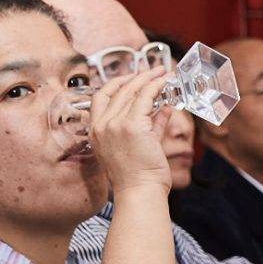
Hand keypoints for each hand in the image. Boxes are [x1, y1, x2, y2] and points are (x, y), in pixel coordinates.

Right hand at [90, 68, 171, 194]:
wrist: (140, 192)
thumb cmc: (140, 176)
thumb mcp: (141, 146)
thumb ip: (152, 124)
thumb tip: (164, 107)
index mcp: (96, 132)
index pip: (100, 98)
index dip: (115, 84)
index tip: (130, 77)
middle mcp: (101, 126)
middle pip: (117, 91)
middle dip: (136, 78)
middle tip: (153, 71)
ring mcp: (114, 125)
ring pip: (132, 92)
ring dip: (148, 78)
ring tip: (163, 73)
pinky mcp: (131, 126)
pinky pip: (145, 97)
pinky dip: (156, 85)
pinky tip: (166, 81)